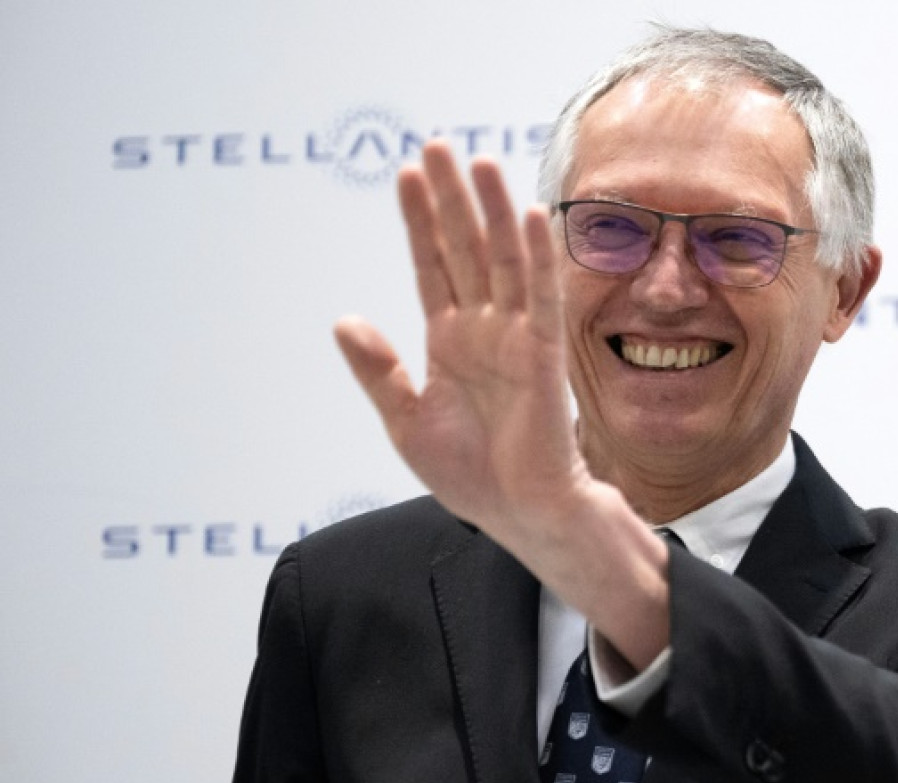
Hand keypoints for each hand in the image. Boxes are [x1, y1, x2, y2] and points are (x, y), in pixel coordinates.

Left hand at [334, 140, 589, 543]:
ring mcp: (514, 337)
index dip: (418, 222)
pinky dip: (533, 257)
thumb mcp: (406, 420)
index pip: (431, 266)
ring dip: (490, 212)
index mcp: (449, 341)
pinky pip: (539, 297)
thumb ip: (379, 371)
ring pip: (501, 261)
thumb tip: (344, 322)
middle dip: (450, 199)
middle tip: (437, 145)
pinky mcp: (542, 355)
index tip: (406, 175)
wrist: (516, 511)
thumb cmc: (469, 472)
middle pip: (464, 249)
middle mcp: (483, 329)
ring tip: (477, 163)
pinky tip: (525, 217)